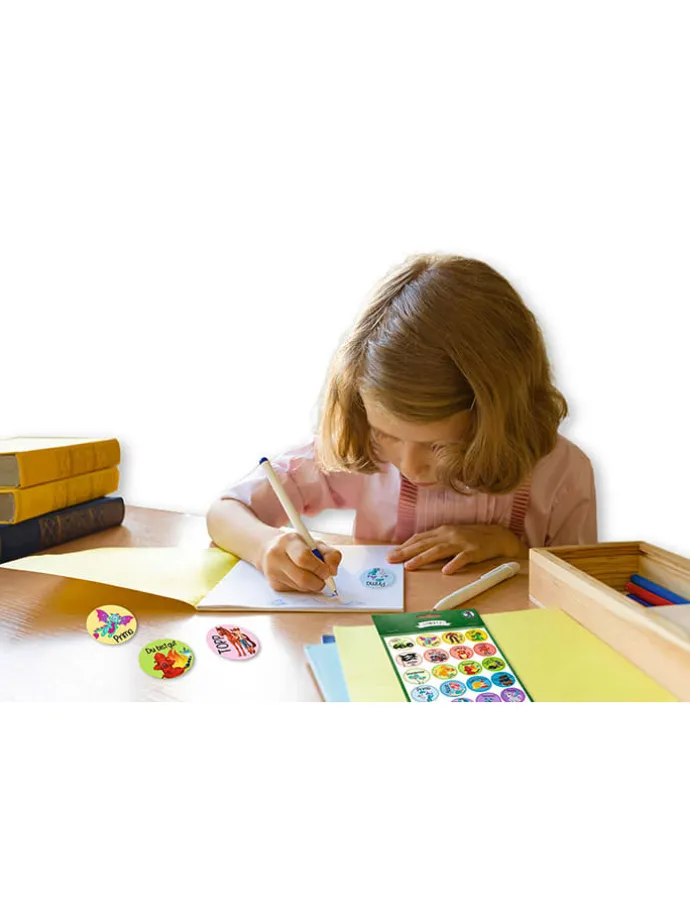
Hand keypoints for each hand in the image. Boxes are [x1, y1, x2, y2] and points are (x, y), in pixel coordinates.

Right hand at [259, 531, 341, 591]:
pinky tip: (301, 577)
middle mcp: (276, 556)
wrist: (270, 549)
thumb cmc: (297, 545)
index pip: (304, 558)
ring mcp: (272, 571)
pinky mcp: (274, 584)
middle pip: (302, 578)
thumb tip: (332, 571)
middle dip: (318, 582)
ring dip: (312, 585)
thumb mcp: (314, 543)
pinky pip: (296, 591)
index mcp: (289, 541)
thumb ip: (330, 554)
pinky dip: (304, 587)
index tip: (327, 572)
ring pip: (300, 587)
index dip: (319, 568)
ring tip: (313, 575)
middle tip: (324, 579)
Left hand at [387, 524, 523, 573]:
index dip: (404, 546)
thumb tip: (416, 551)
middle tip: (392, 560)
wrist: (497, 536)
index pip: (419, 538)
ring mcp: (461, 543)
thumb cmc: (471, 538)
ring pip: (439, 551)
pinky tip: (445, 571)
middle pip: (424, 544)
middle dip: (406, 552)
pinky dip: (454, 564)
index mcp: (442, 531)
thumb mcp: (451, 537)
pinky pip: (463, 558)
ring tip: (410, 565)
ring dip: (423, 558)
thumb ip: (435, 543)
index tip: (391, 554)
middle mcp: (449, 535)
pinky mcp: (474, 551)